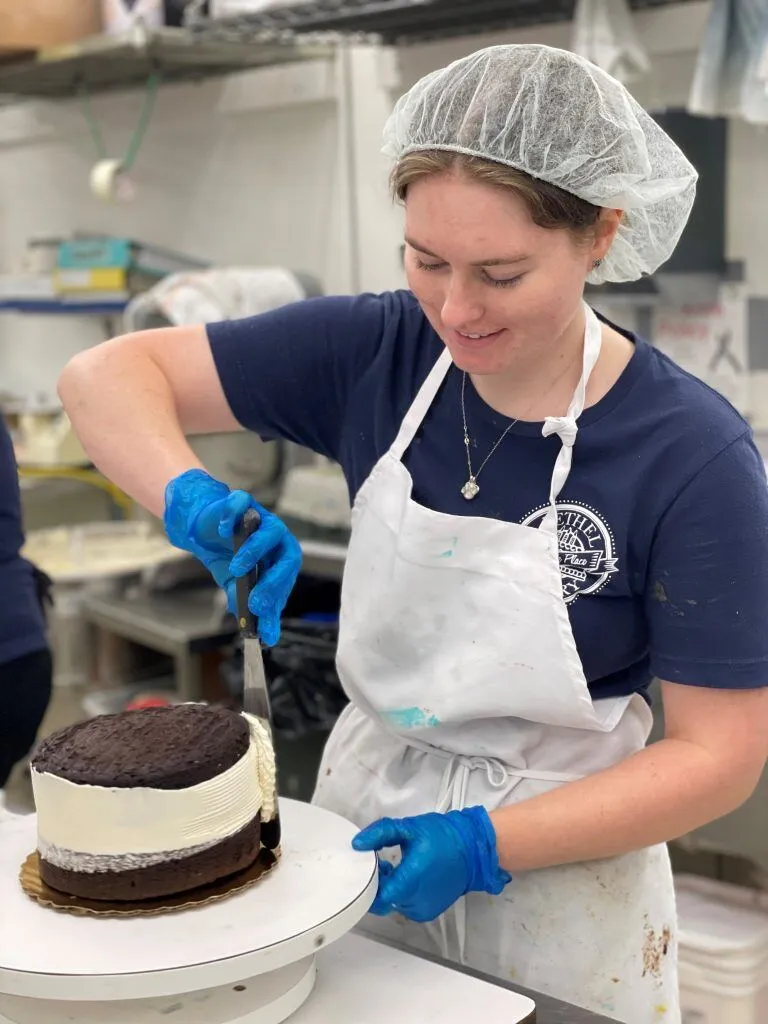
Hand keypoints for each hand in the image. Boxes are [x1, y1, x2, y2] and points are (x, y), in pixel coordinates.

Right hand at [164, 469, 301, 645]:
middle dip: (274, 579)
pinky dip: (233, 516)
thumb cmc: (227, 559)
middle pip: (289, 554)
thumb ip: (253, 608)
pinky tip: (223, 530)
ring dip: (256, 550)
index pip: (288, 577)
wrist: (205, 532)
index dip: (278, 596)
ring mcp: (261, 518)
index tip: (264, 616)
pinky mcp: (241, 502)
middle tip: (256, 600)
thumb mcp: (238, 587)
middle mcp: (277, 538)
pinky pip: (242, 504)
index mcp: (281, 558)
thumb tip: (266, 637)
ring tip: (237, 568)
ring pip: (271, 530)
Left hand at [352, 806, 510, 921]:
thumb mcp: (409, 827)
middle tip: (383, 861)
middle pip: (383, 900)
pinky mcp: (429, 912)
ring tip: (397, 866)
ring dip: (391, 888)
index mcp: (409, 882)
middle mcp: (414, 902)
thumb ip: (380, 833)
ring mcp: (422, 910)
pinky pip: (406, 906)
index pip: (376, 897)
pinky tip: (408, 875)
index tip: (371, 865)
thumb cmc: (441, 836)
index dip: (368, 882)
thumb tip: (357, 844)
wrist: (473, 850)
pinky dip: (403, 893)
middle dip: (379, 882)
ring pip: (393, 904)